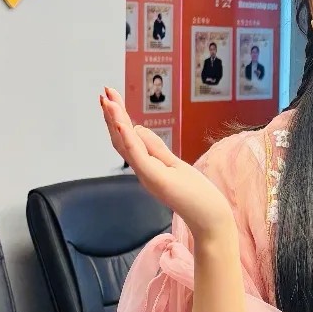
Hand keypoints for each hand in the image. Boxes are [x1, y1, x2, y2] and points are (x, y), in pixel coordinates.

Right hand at [100, 87, 233, 239]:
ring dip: (115, 121)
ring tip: (107, 101)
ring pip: (126, 145)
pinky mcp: (156, 179)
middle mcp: (142, 170)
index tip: (110, 98)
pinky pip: (138, 156)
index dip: (117, 119)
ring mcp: (147, 175)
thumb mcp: (173, 164)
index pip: (126, 139)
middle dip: (112, 115)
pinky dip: (129, 139)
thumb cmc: (195, 194)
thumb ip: (155, 147)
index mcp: (146, 166)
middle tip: (103, 92)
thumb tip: (137, 127)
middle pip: (120, 139)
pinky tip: (122, 123)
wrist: (209, 218)